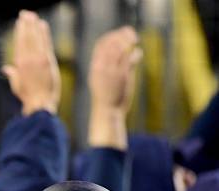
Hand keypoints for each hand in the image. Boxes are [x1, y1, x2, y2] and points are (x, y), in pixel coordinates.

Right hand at [1, 10, 59, 114]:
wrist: (40, 103)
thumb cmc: (28, 97)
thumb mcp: (16, 86)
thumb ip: (12, 74)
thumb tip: (6, 69)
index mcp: (19, 64)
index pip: (19, 43)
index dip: (19, 31)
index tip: (20, 22)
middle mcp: (27, 59)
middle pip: (26, 37)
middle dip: (26, 24)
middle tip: (25, 13)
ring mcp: (38, 59)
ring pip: (35, 38)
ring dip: (34, 25)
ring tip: (32, 15)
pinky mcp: (48, 61)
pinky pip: (45, 43)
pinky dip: (44, 33)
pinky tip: (42, 24)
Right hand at [88, 27, 141, 148]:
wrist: (107, 112)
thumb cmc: (105, 98)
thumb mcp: (99, 80)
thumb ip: (105, 67)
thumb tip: (115, 56)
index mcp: (94, 67)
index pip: (100, 45)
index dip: (110, 36)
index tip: (119, 35)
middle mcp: (102, 67)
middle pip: (111, 42)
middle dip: (122, 35)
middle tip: (132, 36)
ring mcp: (112, 71)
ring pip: (121, 48)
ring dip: (130, 42)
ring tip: (136, 42)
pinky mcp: (123, 76)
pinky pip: (130, 58)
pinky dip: (136, 54)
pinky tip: (138, 54)